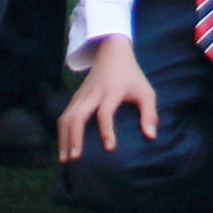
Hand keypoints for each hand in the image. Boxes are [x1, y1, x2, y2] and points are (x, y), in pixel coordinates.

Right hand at [57, 36, 160, 161]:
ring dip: (64, 138)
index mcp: (111, 92)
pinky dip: (62, 132)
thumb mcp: (145, 91)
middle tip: (75, 159)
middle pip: (77, 116)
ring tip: (65, 159)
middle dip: (74, 138)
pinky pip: (64, 116)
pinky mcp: (75, 98)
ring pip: (66, 117)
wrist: (112, 52)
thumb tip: (150, 136)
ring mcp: (81, 95)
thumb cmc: (131, 75)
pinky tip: (63, 148)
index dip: (107, 130)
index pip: (105, 113)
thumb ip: (150, 113)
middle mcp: (92, 94)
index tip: (109, 148)